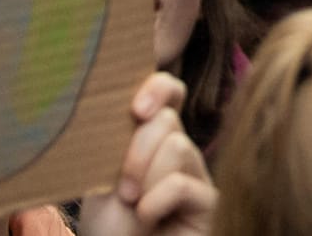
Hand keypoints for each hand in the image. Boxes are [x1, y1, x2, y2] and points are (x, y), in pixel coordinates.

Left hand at [77, 74, 215, 235]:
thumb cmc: (108, 227)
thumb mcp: (101, 174)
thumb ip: (116, 137)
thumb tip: (115, 95)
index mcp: (152, 138)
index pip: (169, 92)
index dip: (159, 88)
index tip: (136, 110)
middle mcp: (179, 151)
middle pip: (167, 120)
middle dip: (137, 154)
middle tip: (124, 192)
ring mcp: (197, 176)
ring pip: (177, 146)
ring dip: (145, 180)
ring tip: (136, 208)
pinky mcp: (210, 203)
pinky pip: (182, 183)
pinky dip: (156, 202)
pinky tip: (149, 219)